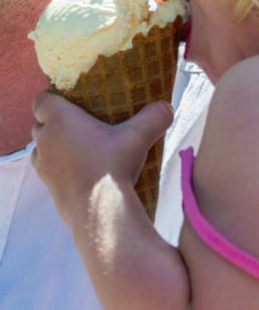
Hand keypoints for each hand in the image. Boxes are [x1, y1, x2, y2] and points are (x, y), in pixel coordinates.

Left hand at [31, 92, 172, 224]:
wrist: (100, 211)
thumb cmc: (113, 167)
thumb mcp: (139, 136)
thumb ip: (154, 117)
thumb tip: (167, 107)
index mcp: (60, 119)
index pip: (41, 101)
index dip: (52, 98)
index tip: (70, 101)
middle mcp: (46, 140)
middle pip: (39, 124)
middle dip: (54, 122)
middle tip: (81, 123)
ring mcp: (44, 166)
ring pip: (41, 148)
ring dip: (54, 145)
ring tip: (79, 147)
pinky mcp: (49, 188)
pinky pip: (48, 170)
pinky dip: (59, 167)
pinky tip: (81, 170)